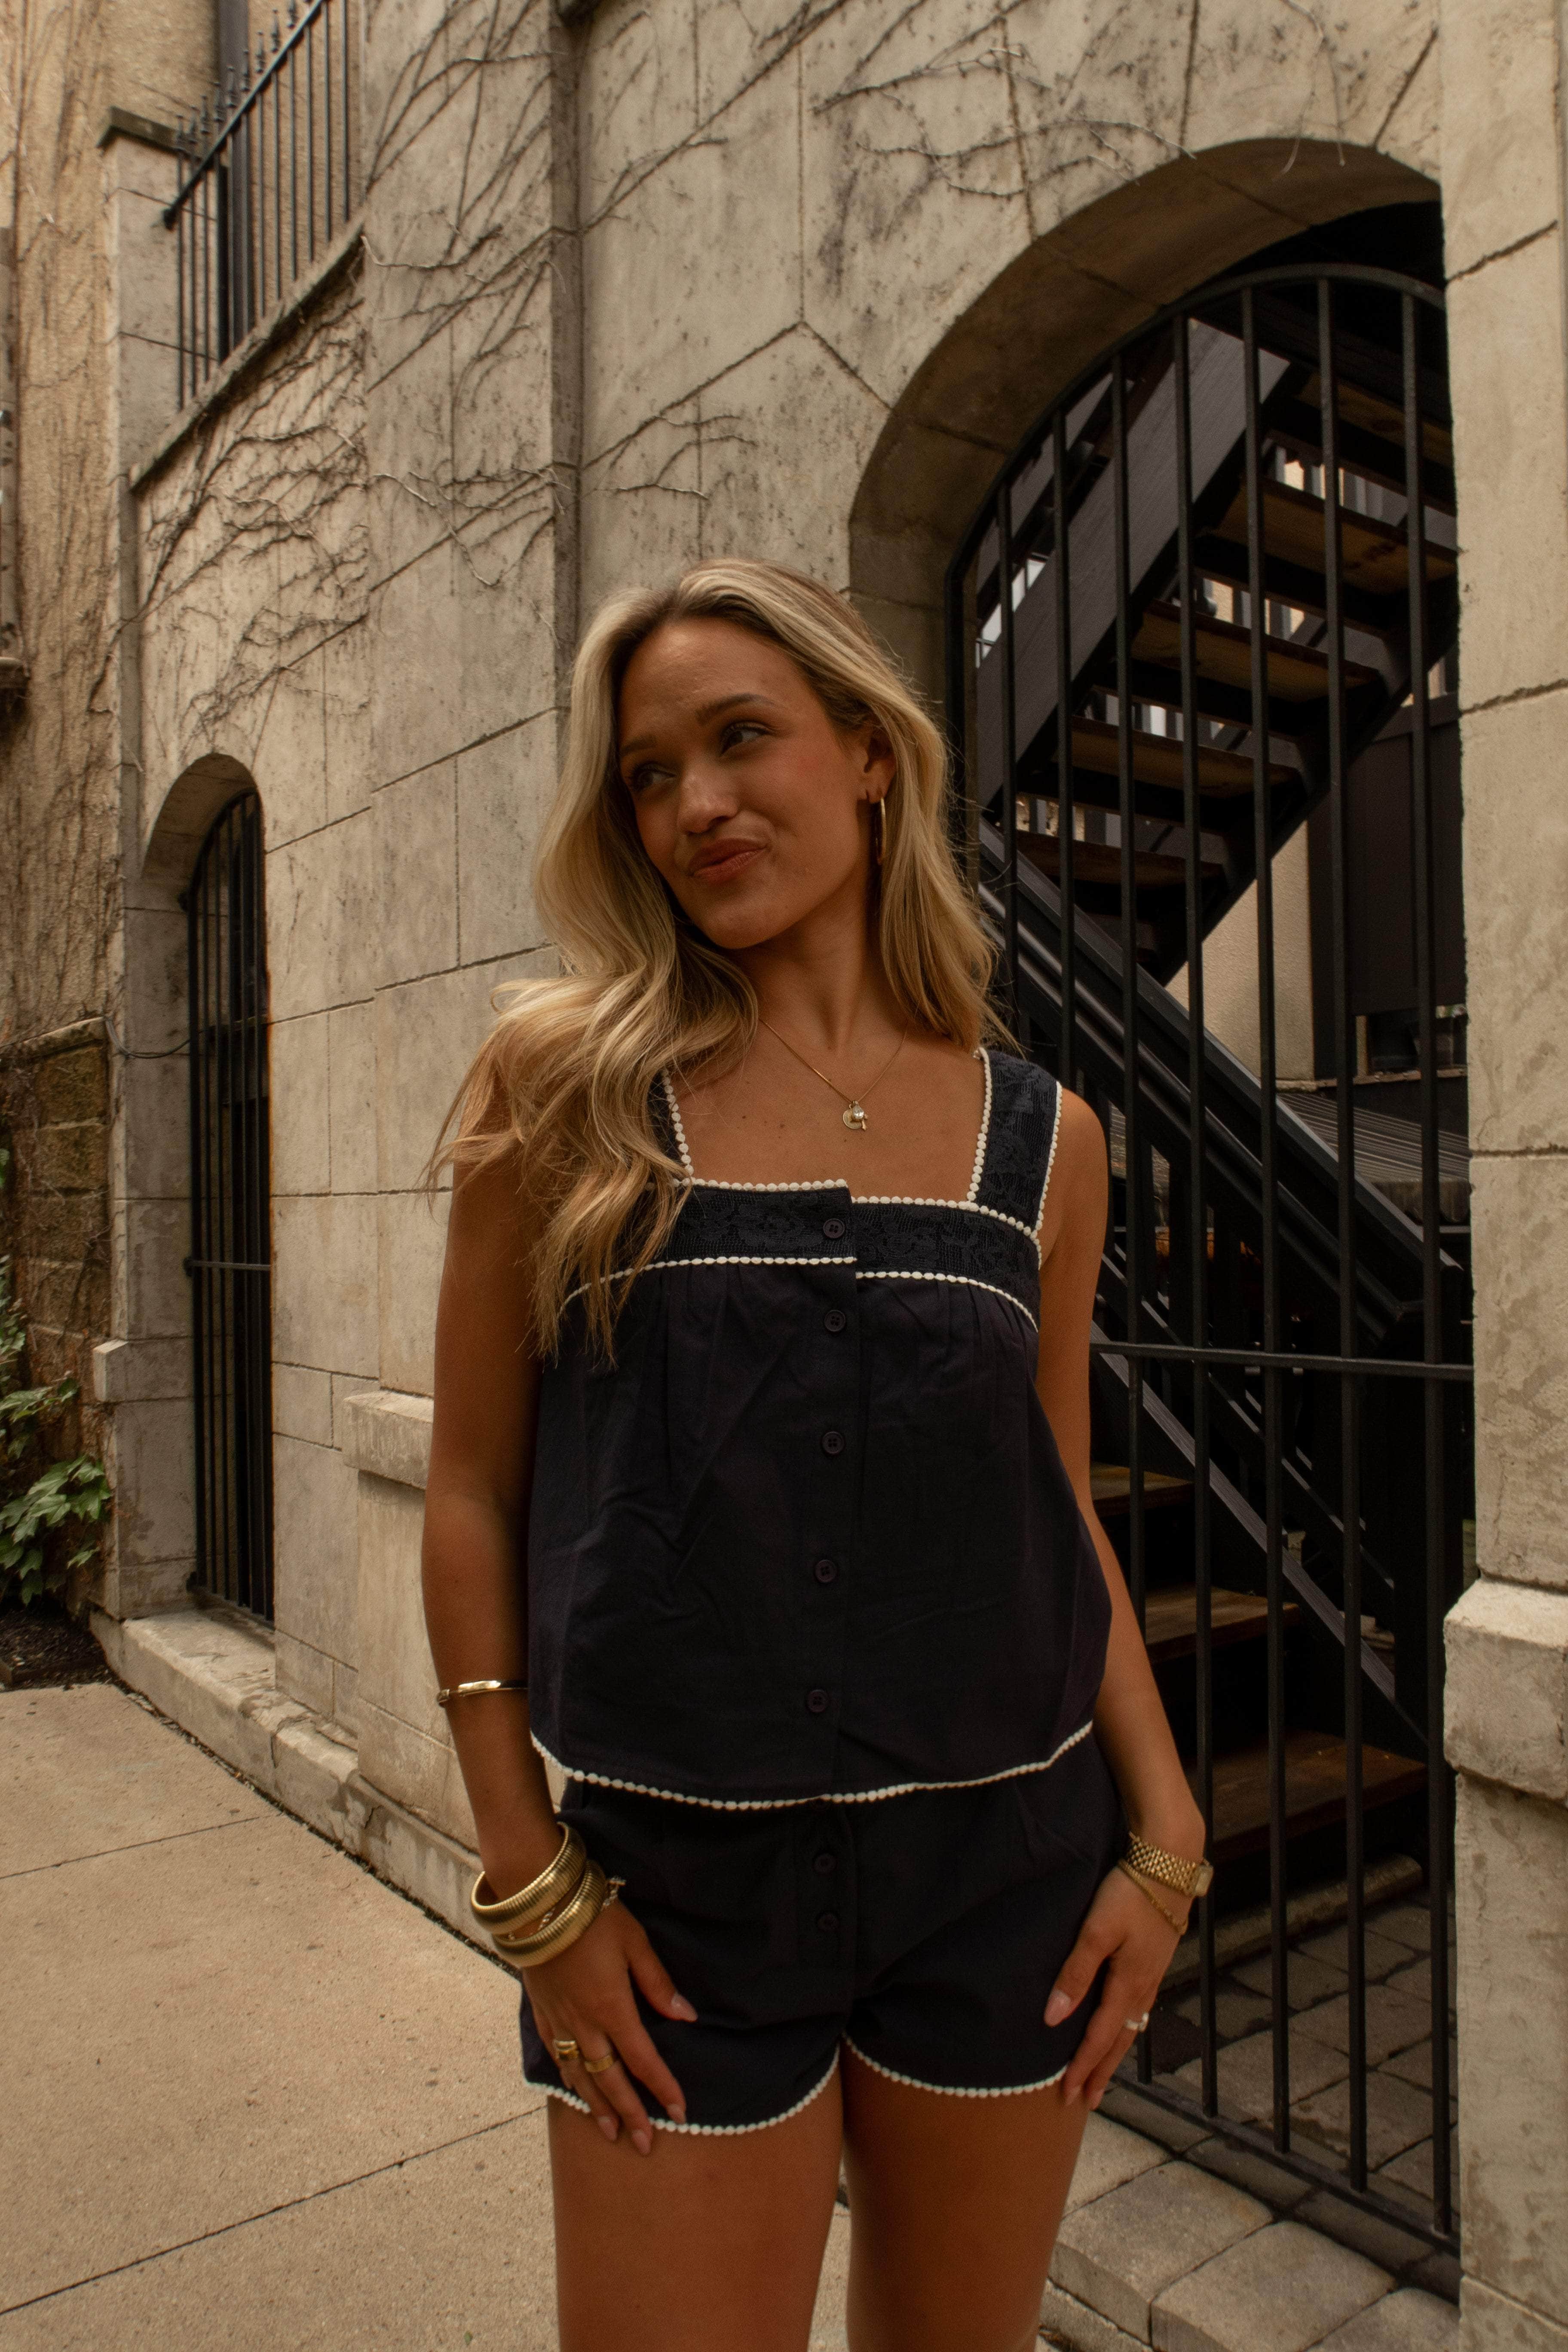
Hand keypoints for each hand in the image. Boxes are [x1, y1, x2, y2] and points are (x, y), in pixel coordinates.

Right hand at [521, 1897, 695, 2155]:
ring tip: (610, 2133)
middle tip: (644, 2145)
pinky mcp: (542, 2011)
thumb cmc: (593, 1917)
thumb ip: (658, 1983)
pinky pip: (557, 2055)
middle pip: (610, 2080)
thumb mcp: (635, 1943)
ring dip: (597, 2107)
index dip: (662, 2088)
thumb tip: (685, 2016)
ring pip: (581, 2076)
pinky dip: (569, 2078)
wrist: (540, 1904)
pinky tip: (575, 2088)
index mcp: (612, 2009)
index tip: (678, 2112)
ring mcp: (560, 2020)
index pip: (643, 2061)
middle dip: (629, 2114)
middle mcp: (584, 2024)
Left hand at [1047, 1867, 1186, 2108]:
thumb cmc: (1129, 1893)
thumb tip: (1053, 2018)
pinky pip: (1138, 2006)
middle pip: (1119, 2039)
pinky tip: (1123, 2023)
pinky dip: (1126, 2026)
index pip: (1100, 2037)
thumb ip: (1075, 1973)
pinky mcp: (1155, 1959)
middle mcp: (1143, 1986)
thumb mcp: (1096, 1931)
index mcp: (1128, 1983)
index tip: (1067, 2094)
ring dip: (1114, 2051)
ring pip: (1131, 2024)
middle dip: (1101, 2070)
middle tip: (1086, 2100)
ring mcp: (1152, 1973)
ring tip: (1102, 2071)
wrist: (1169, 1865)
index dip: (1082, 2066)